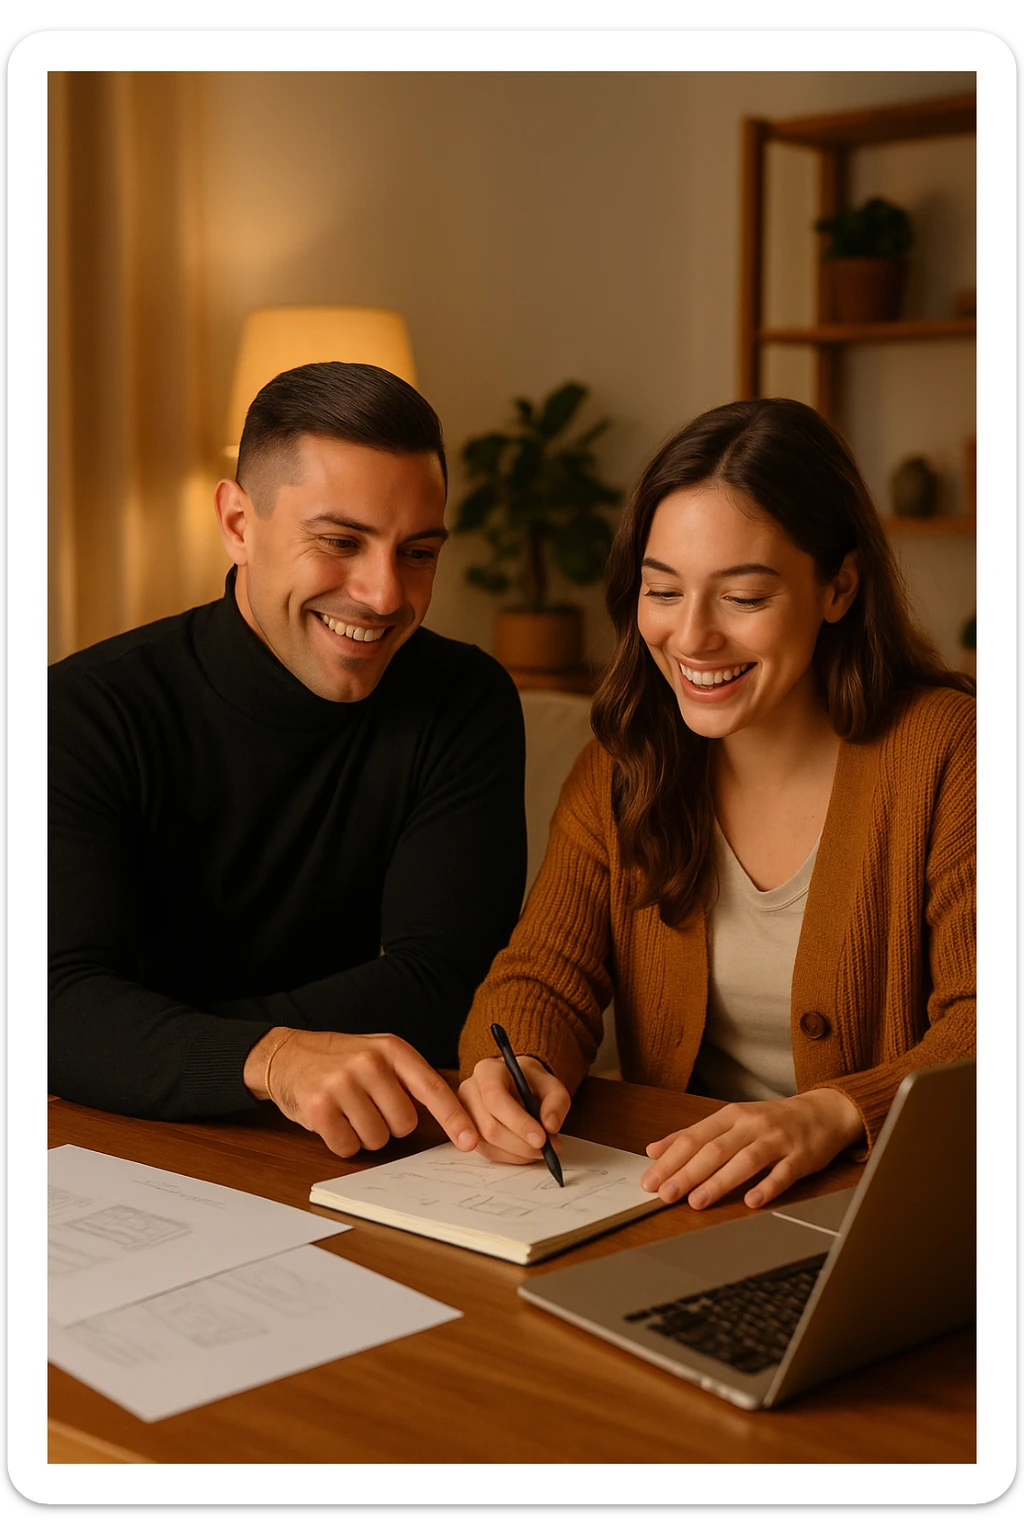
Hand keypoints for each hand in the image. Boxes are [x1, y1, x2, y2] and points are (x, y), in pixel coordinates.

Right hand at [245, 1029, 479, 1159]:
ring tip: (347, 1110)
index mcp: (392, 1049)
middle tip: (367, 1106)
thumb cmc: (341, 1060)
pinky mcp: (319, 1106)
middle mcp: (370, 1062)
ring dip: (363, 1134)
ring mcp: (343, 1083)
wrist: (287, 1054)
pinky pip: (347, 1147)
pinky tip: (331, 1120)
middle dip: (389, 1124)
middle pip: (404, 1124)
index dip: (454, 1119)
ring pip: (377, 1139)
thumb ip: (409, 1079)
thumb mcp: (379, 1054)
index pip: (432, 1088)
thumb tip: (452, 1117)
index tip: (471, 1141)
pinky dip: (342, 1142)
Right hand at [458, 1055, 570, 1165]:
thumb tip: (550, 1126)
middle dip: (521, 1144)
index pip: (495, 1097)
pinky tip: (526, 1152)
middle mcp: (470, 1090)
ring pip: (487, 1143)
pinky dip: (511, 1157)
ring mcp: (465, 1113)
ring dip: (518, 1153)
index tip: (541, 1139)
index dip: (518, 1122)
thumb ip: (556, 1100)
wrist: (518, 1085)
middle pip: (489, 1125)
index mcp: (488, 1071)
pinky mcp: (468, 1133)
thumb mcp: (550, 1084)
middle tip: (546, 1148)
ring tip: (539, 1150)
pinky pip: (488, 1152)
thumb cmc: (531, 1083)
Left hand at [640, 1089, 864, 1210]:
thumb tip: (653, 1150)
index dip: (670, 1160)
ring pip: (745, 1161)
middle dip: (687, 1173)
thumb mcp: (730, 1120)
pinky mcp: (801, 1157)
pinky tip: (751, 1202)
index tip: (650, 1181)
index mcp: (730, 1115)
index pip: (693, 1138)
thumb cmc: (771, 1120)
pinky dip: (767, 1188)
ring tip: (697, 1201)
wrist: (823, 1112)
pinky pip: (783, 1174)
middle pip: (715, 1150)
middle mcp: (751, 1125)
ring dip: (719, 1182)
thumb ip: (693, 1134)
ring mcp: (777, 1140)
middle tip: (666, 1194)